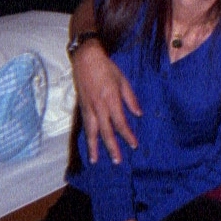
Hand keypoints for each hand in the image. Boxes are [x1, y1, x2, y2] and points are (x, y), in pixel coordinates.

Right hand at [73, 41, 141, 163]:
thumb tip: (138, 114)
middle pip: (105, 132)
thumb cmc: (106, 68)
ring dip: (94, 147)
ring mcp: (88, 108)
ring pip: (92, 132)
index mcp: (111, 99)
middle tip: (117, 161)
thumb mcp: (123, 80)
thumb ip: (130, 98)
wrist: (86, 59)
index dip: (127, 135)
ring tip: (95, 160)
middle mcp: (99, 107)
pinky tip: (89, 143)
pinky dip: (87, 136)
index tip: (134, 145)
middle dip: (111, 147)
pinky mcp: (82, 107)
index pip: (120, 123)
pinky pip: (85, 125)